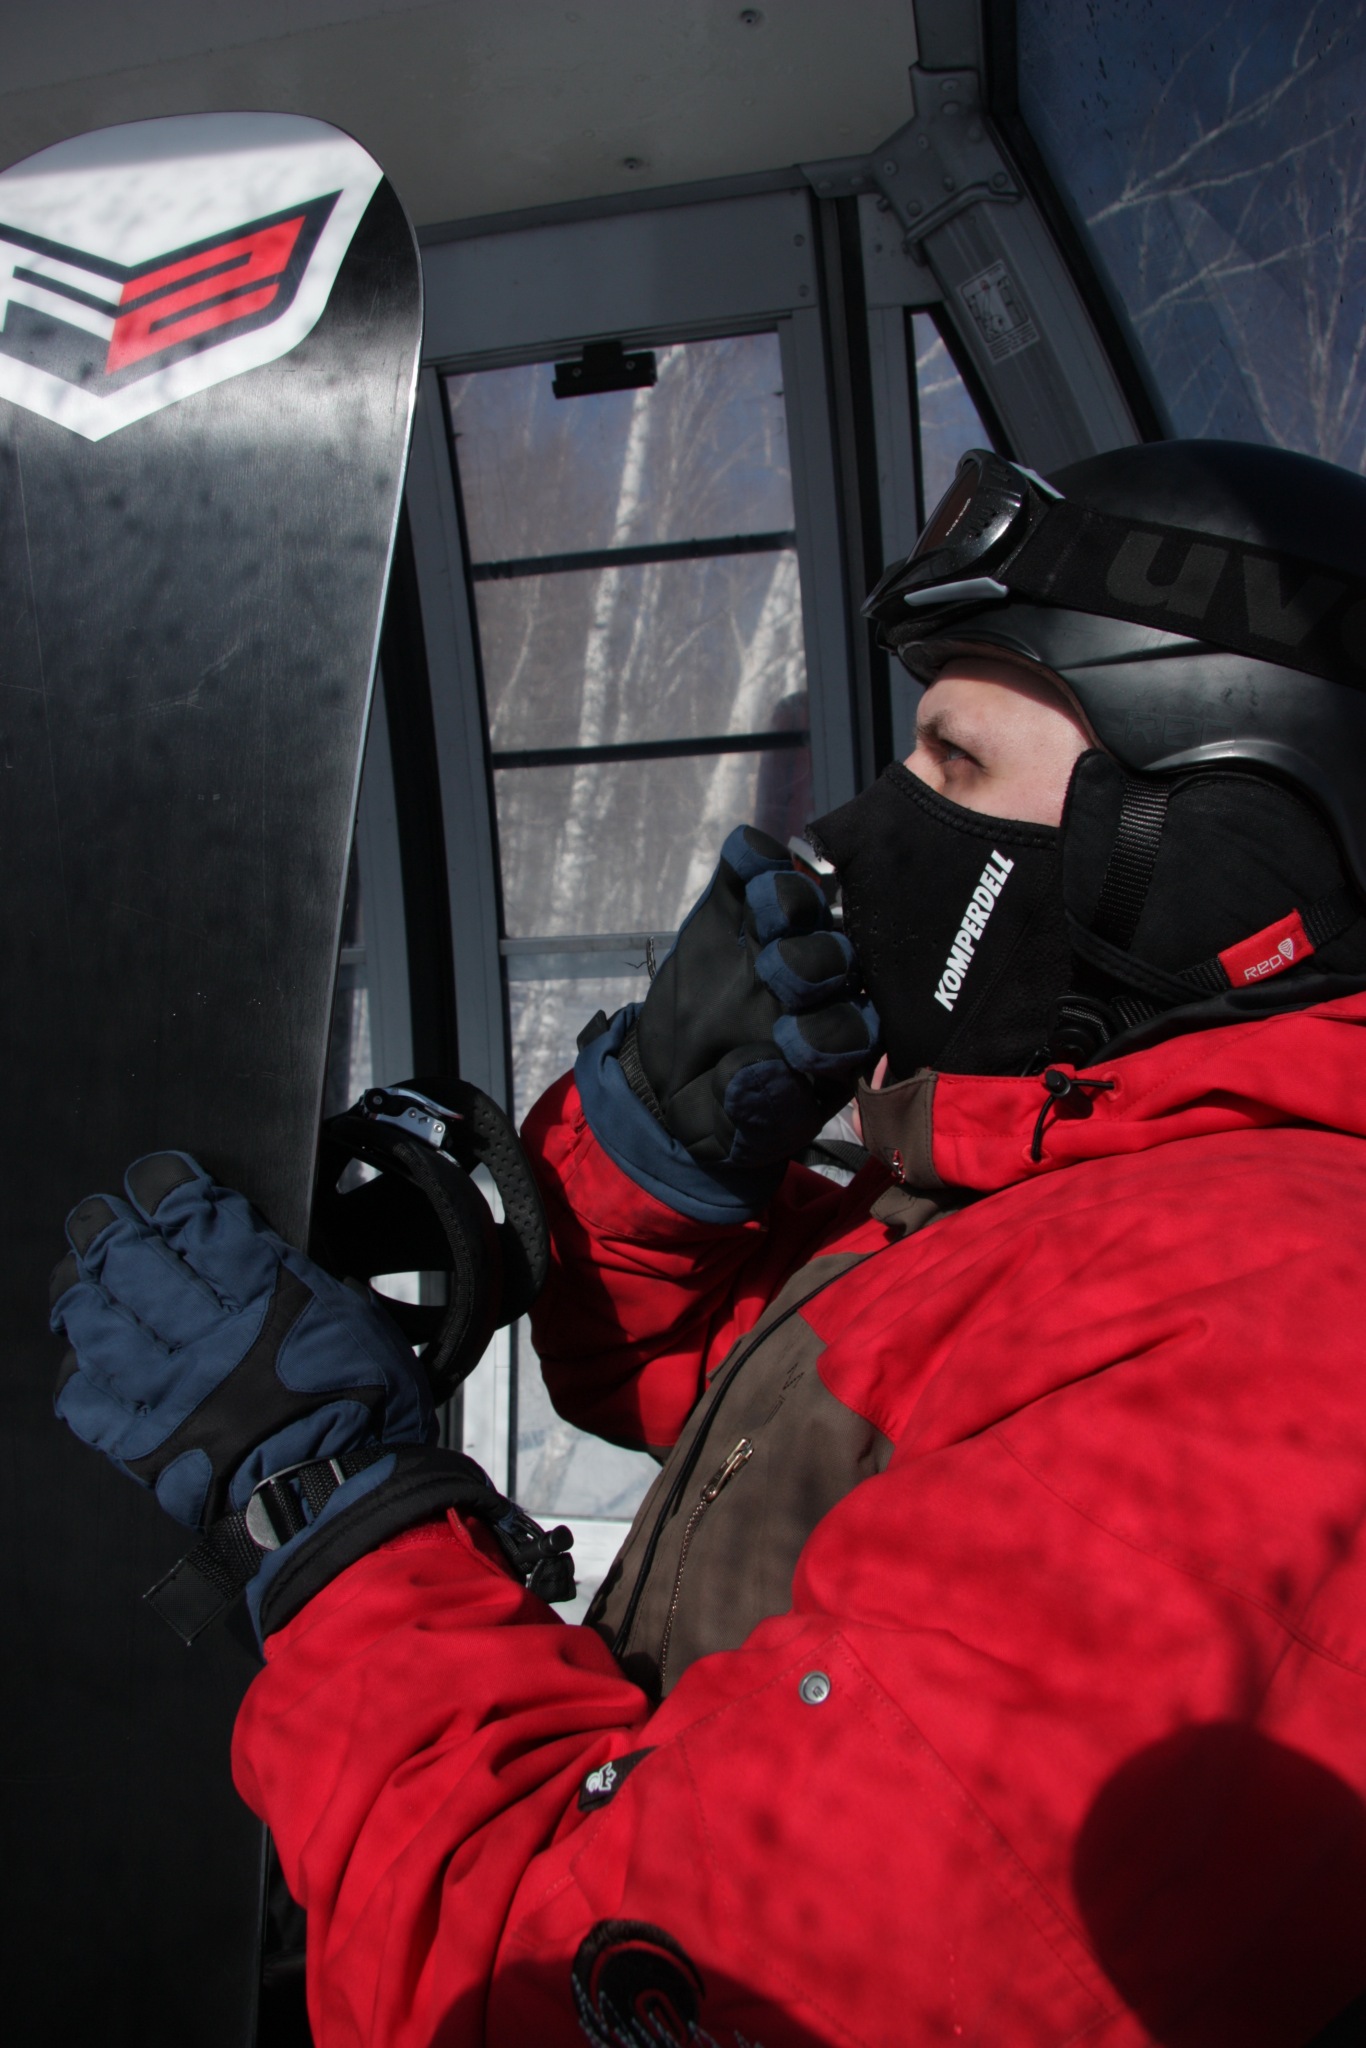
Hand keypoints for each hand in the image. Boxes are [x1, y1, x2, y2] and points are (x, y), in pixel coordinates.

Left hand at [50, 1150, 432, 1533]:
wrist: (343, 1503)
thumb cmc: (365, 1415)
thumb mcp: (354, 1319)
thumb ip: (302, 1281)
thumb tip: (266, 1254)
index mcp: (265, 1293)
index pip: (192, 1215)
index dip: (162, 1184)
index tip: (155, 1177)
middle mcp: (206, 1333)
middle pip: (126, 1257)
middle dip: (103, 1224)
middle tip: (98, 1215)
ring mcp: (167, 1389)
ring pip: (94, 1319)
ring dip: (78, 1288)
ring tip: (78, 1275)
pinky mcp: (145, 1444)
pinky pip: (85, 1398)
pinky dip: (77, 1370)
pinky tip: (84, 1356)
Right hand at [630, 825, 877, 1168]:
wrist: (661, 1079)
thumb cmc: (713, 1111)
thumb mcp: (728, 1135)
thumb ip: (753, 1114)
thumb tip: (767, 1069)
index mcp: (834, 1047)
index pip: (854, 1031)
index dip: (830, 1033)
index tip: (792, 1043)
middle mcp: (821, 987)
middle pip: (836, 961)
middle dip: (812, 963)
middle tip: (775, 974)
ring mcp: (782, 940)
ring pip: (805, 910)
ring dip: (790, 903)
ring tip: (767, 906)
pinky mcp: (737, 908)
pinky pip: (754, 870)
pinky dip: (751, 859)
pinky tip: (744, 857)